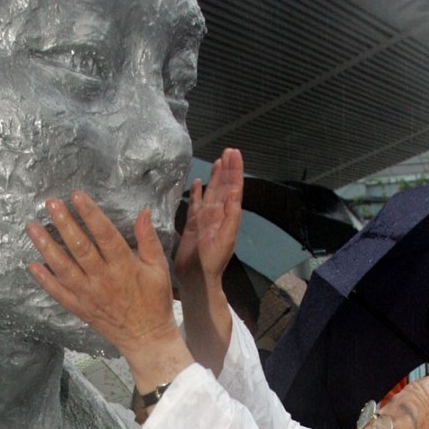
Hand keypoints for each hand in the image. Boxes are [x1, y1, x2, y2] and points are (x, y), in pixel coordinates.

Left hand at [26, 192, 183, 366]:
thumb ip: (148, 239)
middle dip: (64, 223)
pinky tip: (32, 265)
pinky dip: (44, 280)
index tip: (77, 196)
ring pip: (63, 268)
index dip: (90, 214)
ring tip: (33, 227)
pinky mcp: (80, 308)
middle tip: (50, 203)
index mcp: (124, 266)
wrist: (146, 338)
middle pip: (80, 248)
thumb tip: (142, 212)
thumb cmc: (155, 300)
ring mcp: (88, 295)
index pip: (104, 234)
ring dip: (47, 247)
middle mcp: (103, 279)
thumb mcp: (159, 267)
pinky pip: (58, 293)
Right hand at [174, 147, 242, 290]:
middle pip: (224, 186)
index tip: (234, 153)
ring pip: (211, 192)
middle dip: (227, 169)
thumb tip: (235, 190)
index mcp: (228, 215)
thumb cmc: (212, 260)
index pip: (234, 188)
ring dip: (215, 177)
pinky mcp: (193, 223)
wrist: (197, 277)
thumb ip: (232, 214)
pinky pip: (195, 203)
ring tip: (218, 161)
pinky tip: (197, 183)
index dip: (235, 170)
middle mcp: (218, 213)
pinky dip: (197, 192)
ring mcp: (205, 218)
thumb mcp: (225, 237)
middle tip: (228, 151)